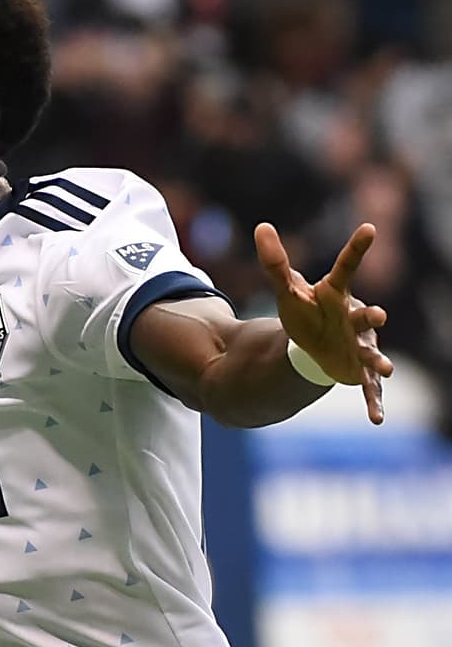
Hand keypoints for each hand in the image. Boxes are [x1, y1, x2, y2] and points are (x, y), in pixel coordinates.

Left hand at [255, 222, 394, 423]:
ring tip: (384, 369)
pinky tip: (376, 419)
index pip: (346, 266)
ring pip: (371, 352)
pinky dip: (374, 402)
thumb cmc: (307, 312)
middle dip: (370, 315)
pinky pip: (369, 388)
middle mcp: (355, 317)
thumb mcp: (287, 289)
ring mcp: (361, 344)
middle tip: (377, 314)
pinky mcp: (359, 370)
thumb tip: (261, 227)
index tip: (369, 228)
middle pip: (364, 315)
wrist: (317, 343)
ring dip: (377, 361)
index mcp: (338, 294)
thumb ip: (275, 261)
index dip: (356, 247)